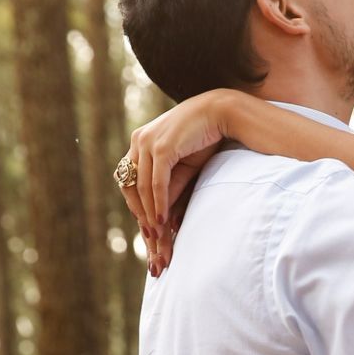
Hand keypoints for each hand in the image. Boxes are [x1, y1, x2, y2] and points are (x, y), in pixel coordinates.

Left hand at [119, 91, 232, 273]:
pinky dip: (158, 204)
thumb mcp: (184, 168)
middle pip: (131, 188)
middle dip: (141, 217)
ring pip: (141, 188)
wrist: (222, 112)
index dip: (138, 209)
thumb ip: (170, 188)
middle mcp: (138, 141)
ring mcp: (147, 142)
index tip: (148, 234)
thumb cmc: (205, 138)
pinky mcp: (161, 147)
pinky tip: (162, 221)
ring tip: (157, 238)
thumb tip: (163, 218)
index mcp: (139, 143)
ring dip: (149, 215)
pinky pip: (156, 183)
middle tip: (151, 242)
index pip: (131, 183)